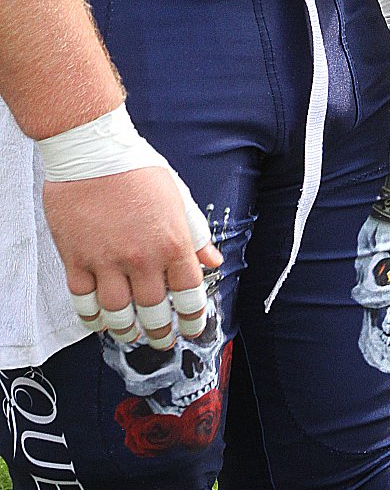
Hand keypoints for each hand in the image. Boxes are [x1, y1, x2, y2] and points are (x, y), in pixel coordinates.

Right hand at [43, 167, 220, 345]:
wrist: (93, 151)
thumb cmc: (137, 168)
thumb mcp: (178, 196)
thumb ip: (194, 232)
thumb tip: (212, 259)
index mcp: (172, 243)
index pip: (190, 294)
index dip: (194, 318)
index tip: (194, 328)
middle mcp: (142, 259)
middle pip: (154, 311)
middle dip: (160, 331)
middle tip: (161, 339)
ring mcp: (107, 262)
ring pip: (118, 314)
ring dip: (126, 330)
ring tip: (130, 333)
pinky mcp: (77, 260)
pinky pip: (84, 302)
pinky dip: (92, 317)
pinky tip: (98, 320)